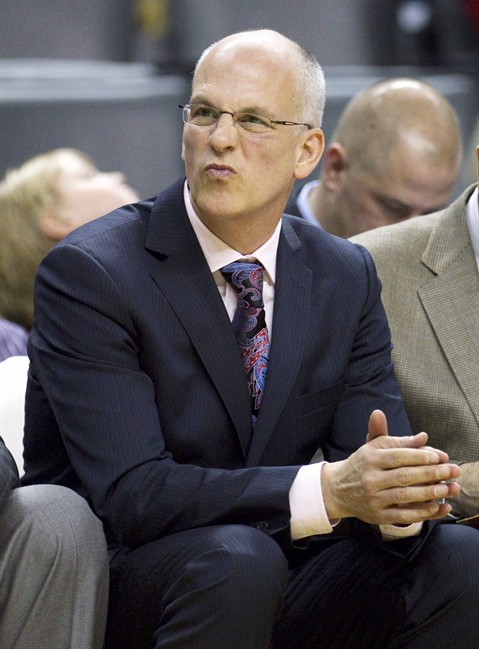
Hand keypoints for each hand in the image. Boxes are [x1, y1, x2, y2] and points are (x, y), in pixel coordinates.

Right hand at [321, 410, 460, 524]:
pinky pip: (402, 515)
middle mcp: (370, 478)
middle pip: (404, 476)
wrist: (337, 489)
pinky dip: (422, 512)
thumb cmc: (362, 464)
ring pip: (405, 496)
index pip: (398, 456)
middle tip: (451, 471)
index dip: (419, 456)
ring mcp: (373, 498)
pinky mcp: (377, 516)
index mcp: (369, 458)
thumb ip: (398, 441)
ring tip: (448, 488)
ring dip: (429, 493)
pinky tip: (437, 506)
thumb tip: (423, 436)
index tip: (439, 457)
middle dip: (430, 474)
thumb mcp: (374, 447)